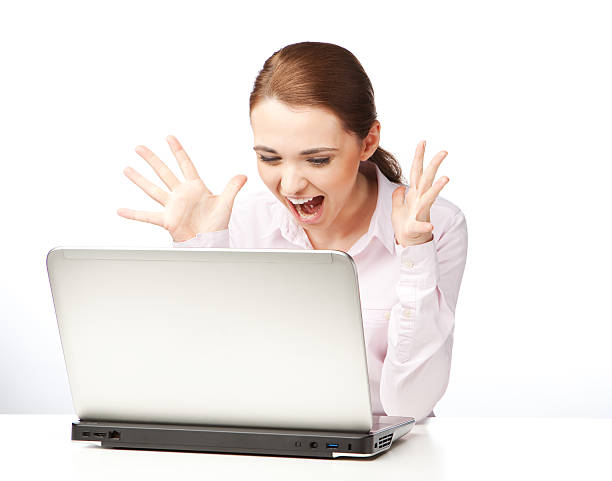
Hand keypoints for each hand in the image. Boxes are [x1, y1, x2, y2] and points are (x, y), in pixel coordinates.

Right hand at [117, 135, 246, 241]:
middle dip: (152, 160)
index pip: (185, 164)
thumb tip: (244, 175)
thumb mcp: (226, 203)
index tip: (169, 137)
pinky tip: (120, 210)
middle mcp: (181, 194)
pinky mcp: (167, 220)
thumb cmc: (217, 224)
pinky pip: (147, 216)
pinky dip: (134, 214)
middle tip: (139, 147)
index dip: (177, 151)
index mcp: (195, 187)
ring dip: (140, 179)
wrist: (210, 242)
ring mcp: (172, 206)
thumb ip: (232, 188)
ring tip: (127, 169)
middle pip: (164, 172)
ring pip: (153, 189)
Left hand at [391, 140, 448, 246]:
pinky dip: (425, 226)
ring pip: (428, 197)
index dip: (418, 157)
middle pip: (426, 179)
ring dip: (436, 188)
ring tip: (445, 179)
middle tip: (444, 152)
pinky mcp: (416, 226)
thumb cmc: (405, 224)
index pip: (416, 171)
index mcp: (413, 193)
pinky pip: (421, 225)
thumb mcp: (397, 207)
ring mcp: (419, 212)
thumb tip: (401, 187)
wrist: (409, 242)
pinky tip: (431, 226)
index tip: (422, 142)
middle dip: (434, 165)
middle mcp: (419, 199)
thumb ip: (398, 195)